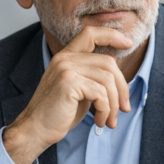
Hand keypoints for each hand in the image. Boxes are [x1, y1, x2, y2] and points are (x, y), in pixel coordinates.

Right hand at [3, 26, 131, 163]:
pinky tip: (100, 121)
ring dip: (114, 104)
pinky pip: (101, 93)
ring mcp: (66, 69)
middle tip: (124, 108)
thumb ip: (92, 77)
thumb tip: (119, 77)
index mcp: (66, 57)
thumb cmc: (58, 114)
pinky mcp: (69, 83)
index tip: (128, 43)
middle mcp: (65, 59)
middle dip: (122, 87)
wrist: (35, 130)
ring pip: (108, 79)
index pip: (90, 34)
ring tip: (110, 119)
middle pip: (108, 62)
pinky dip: (106, 110)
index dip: (111, 35)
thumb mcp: (78, 90)